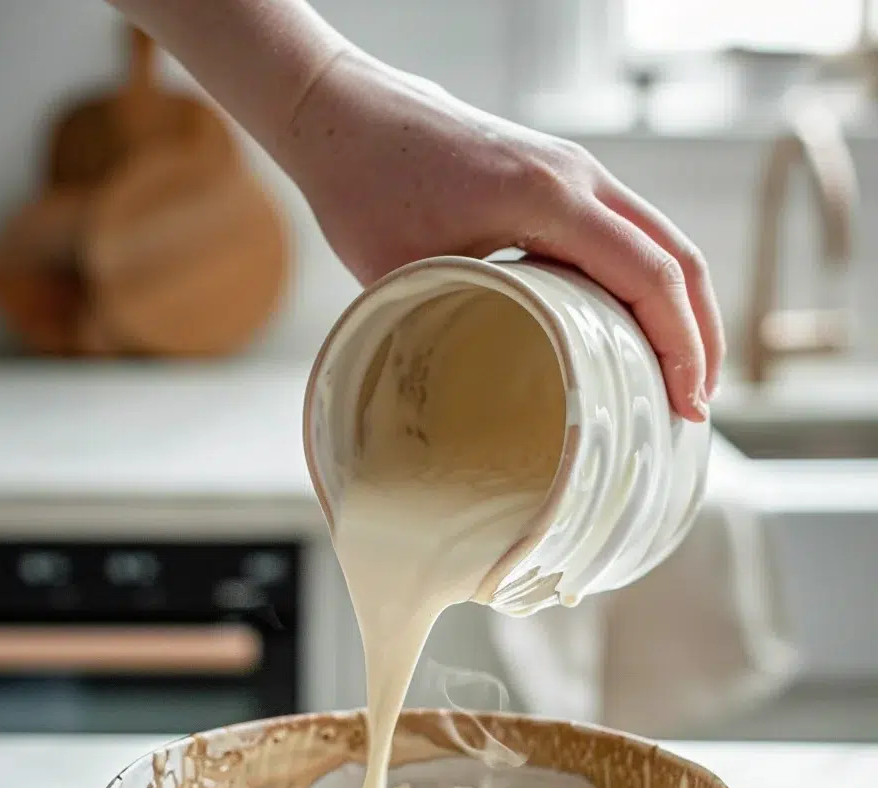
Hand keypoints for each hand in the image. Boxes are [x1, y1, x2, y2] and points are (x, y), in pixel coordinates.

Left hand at [279, 52, 722, 422]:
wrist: (344, 113)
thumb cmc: (365, 187)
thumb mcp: (405, 275)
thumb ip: (453, 334)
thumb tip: (475, 417)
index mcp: (548, 196)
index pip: (650, 274)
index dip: (681, 345)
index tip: (688, 405)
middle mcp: (577, 175)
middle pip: (679, 256)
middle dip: (700, 335)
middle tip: (696, 406)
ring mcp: (575, 170)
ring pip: (663, 239)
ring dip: (683, 308)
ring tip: (681, 378)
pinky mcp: (561, 176)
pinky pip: (630, 232)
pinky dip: (651, 284)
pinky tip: (639, 329)